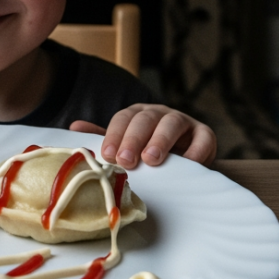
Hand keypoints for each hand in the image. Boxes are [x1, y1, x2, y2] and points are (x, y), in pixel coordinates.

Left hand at [70, 104, 216, 166]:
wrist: (181, 161)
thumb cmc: (147, 153)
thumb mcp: (124, 145)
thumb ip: (103, 137)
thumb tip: (74, 127)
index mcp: (137, 115)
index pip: (123, 118)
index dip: (114, 135)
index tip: (107, 155)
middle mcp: (159, 114)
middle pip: (145, 119)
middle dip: (133, 139)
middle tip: (125, 160)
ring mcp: (183, 122)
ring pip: (172, 124)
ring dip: (160, 140)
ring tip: (151, 159)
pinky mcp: (204, 135)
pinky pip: (203, 139)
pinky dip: (196, 151)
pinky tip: (186, 164)